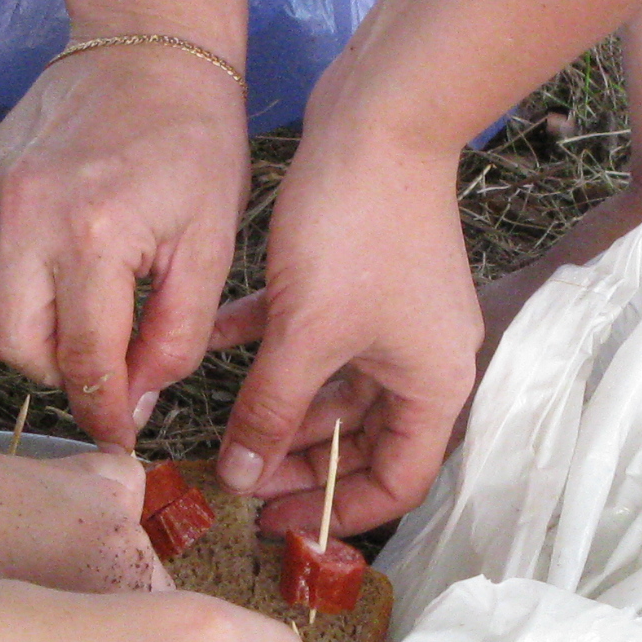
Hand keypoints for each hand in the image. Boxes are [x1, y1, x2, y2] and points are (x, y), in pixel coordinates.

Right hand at [0, 43, 249, 447]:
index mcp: (95, 236)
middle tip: (98, 364)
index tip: (119, 435)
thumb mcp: (211, 243)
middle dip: (55, 374)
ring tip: (63, 322)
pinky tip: (46, 272)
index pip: (84, 361)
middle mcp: (28, 218)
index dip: (104, 412)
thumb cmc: (196, 141)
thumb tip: (137, 400)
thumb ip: (177, 333)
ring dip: (12, 337)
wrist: (152, 43)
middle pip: (9, 348)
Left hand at [210, 133, 481, 535]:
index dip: (338, 511)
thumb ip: (269, 411)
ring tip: (215, 427)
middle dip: (296, 459)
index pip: (398, 481)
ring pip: (327, 386)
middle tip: (233, 479)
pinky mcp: (356, 279)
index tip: (276, 521)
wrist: (378, 119)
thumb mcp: (305, 336)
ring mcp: (388, 318)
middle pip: (357, 438)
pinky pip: (309, 333)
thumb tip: (240, 477)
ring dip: (275, 404)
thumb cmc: (357, 231)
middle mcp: (420, 360)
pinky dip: (265, 344)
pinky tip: (207, 347)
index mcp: (433, 387)